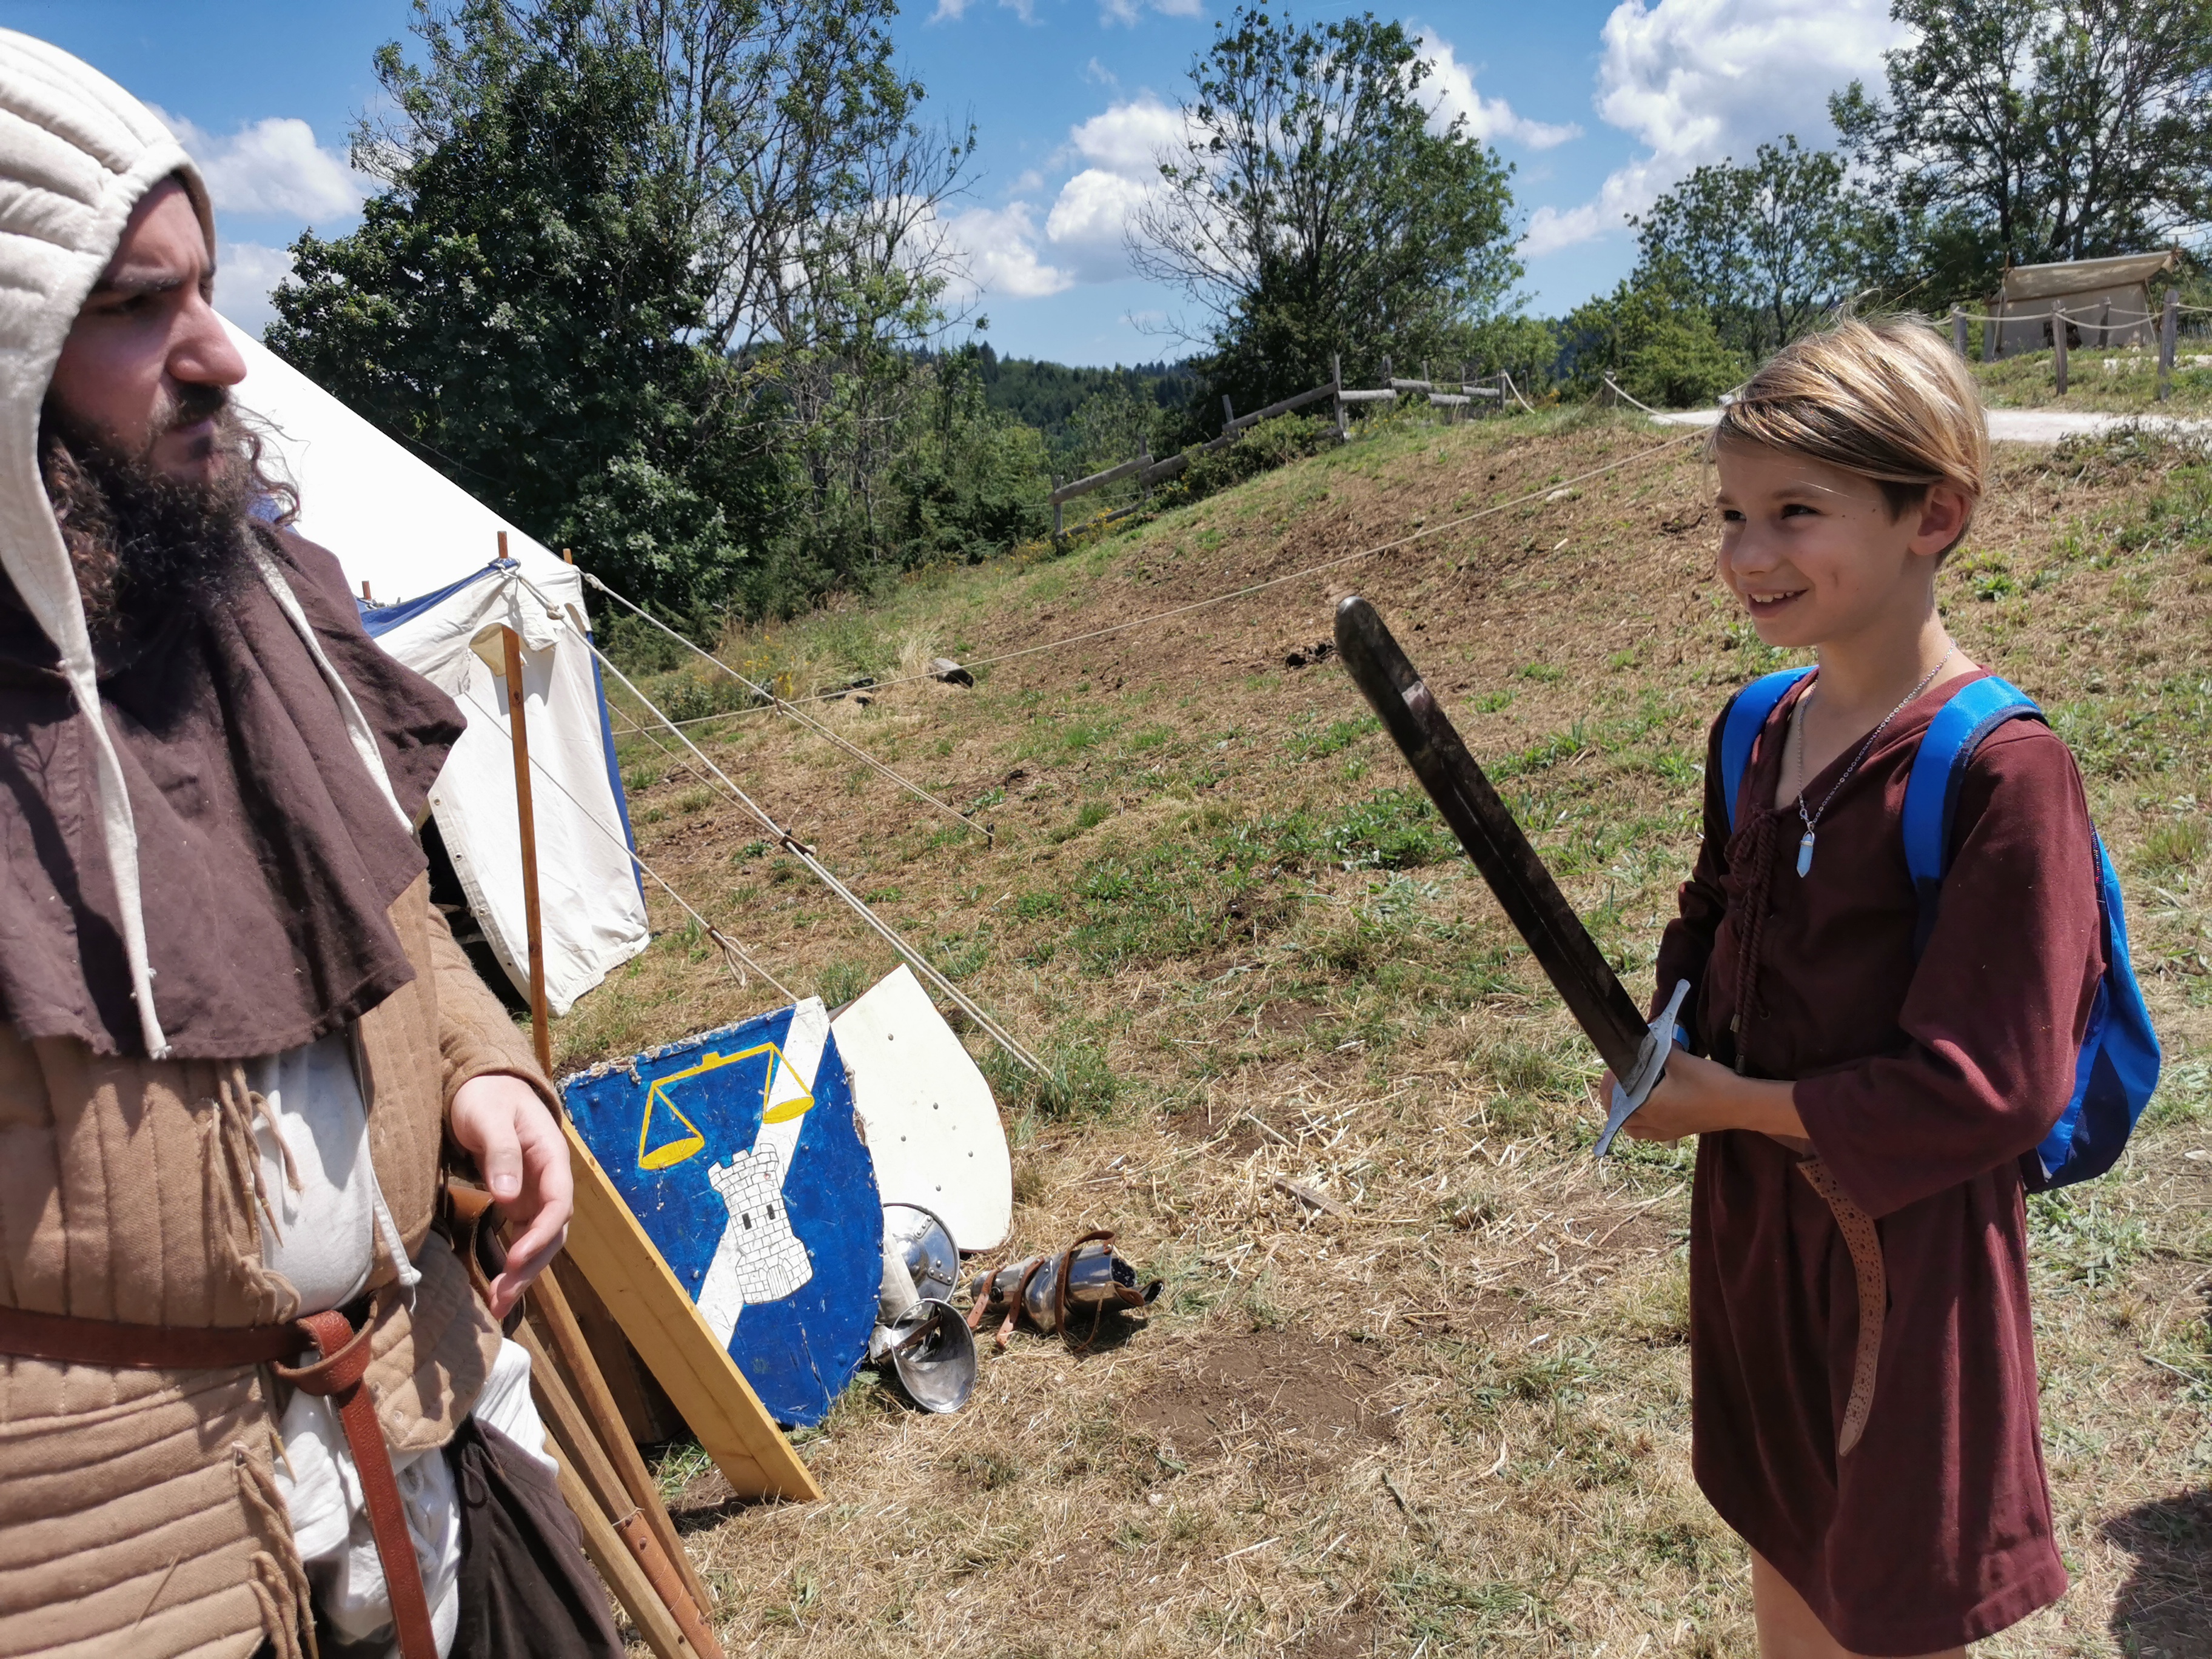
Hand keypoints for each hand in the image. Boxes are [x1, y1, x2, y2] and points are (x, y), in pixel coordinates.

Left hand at [449, 1073, 572, 1318]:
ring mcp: (535, 1195)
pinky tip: (494, 1288)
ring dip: (523, 1275)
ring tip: (497, 1306)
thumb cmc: (487, 1097)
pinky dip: (511, 1265)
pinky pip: (521, 1239)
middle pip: (553, 1232)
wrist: (483, 1086)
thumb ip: (502, 1153)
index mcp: (551, 1158)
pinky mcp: (518, 1203)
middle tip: (502, 1297)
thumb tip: (508, 1196)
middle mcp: (549, 1182)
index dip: (541, 1234)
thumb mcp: (490, 1117)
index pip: (558, 1203)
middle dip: (531, 1268)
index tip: (515, 1259)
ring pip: (540, 1242)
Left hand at [1593, 1049, 1805, 1144]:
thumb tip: (1647, 1038)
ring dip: (1625, 1112)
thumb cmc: (1711, 1084)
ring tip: (1629, 1094)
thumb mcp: (1681, 1060)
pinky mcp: (1677, 1132)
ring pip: (1633, 1127)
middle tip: (1618, 1078)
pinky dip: (1641, 1122)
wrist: (1741, 1105)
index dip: (1608, 1083)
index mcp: (1648, 1108)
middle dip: (1613, 1097)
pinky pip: (1648, 1132)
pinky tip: (1648, 1108)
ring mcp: (1665, 1131)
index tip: (1613, 1067)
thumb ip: (1659, 1049)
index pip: (1614, 1099)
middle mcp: (1653, 1124)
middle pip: (1619, 1116)